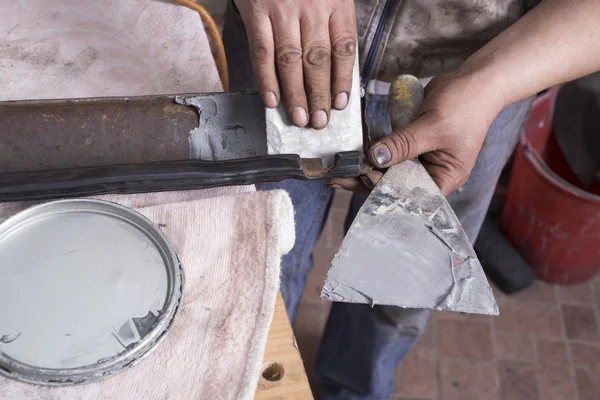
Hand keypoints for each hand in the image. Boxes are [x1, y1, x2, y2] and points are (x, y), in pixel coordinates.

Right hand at [235, 0, 356, 128]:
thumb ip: (333, 19)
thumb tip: (337, 65)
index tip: (341, 103)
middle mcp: (311, 6)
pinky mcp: (256, 12)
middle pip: (318, 60)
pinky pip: (262, 51)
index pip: (343, 48)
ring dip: (296, 94)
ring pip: (291, 61)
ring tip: (300, 118)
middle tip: (321, 121)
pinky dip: (266, 78)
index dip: (342, 80)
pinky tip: (272, 99)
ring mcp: (282, 9)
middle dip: (320, 95)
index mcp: (335, 1)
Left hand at [331, 71, 506, 194]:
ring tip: (338, 169)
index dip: (384, 190)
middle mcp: (432, 172)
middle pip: (394, 183)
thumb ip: (404, 144)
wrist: (474, 79)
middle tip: (336, 178)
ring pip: (389, 167)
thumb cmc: (465, 105)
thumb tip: (374, 158)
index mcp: (443, 178)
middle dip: (367, 180)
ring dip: (366, 166)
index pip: (409, 194)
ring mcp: (421, 157)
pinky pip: (391, 151)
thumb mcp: (433, 127)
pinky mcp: (412, 142)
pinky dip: (374, 151)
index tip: (360, 178)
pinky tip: (353, 152)